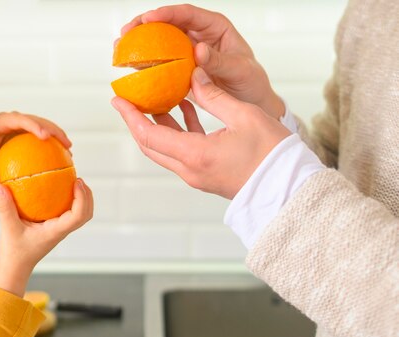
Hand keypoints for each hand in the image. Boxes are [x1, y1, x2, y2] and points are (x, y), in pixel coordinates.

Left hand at [0, 111, 70, 183]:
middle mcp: (16, 119)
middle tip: (66, 144)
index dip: (35, 125)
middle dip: (54, 130)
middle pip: (39, 120)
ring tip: (69, 149)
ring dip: (58, 135)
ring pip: (45, 125)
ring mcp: (24, 124)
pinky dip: (54, 143)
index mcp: (4, 121)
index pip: (21, 119)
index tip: (46, 136)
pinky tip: (64, 156)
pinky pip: (44, 135)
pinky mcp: (29, 131)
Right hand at [0, 178, 93, 296]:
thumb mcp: (8, 227)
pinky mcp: (56, 228)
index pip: (78, 215)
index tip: (77, 182)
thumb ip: (4, 207)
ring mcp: (60, 230)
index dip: (82, 197)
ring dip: (83, 198)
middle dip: (87, 196)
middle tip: (78, 179)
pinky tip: (59, 190)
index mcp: (56, 231)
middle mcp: (62, 230)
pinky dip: (72, 201)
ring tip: (73, 182)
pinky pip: (70, 213)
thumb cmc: (14, 251)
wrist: (16, 267)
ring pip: (81, 215)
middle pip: (86, 214)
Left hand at [112, 67, 290, 198]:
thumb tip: (193, 76)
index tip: (118, 99)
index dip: (130, 116)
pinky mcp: (206, 175)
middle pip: (151, 145)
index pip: (149, 136)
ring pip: (166, 149)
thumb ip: (214, 96)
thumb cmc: (272, 155)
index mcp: (195, 156)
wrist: (289, 190)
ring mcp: (197, 175)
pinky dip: (179, 132)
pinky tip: (185, 110)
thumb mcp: (244, 116)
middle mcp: (190, 170)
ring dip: (158, 125)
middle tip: (128, 100)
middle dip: (137, 121)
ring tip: (155, 99)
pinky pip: (183, 152)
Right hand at [120, 4, 284, 118]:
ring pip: (159, 42)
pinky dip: (145, 66)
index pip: (187, 14)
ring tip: (119, 49)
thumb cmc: (251, 84)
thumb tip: (199, 50)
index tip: (148, 19)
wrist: (250, 103)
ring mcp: (187, 52)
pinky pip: (160, 64)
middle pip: (166, 24)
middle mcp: (198, 36)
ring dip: (139, 45)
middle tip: (125, 33)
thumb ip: (220, 61)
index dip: (166, 14)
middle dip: (143, 25)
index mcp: (214, 28)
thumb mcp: (241, 71)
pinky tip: (130, 70)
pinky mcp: (180, 69)